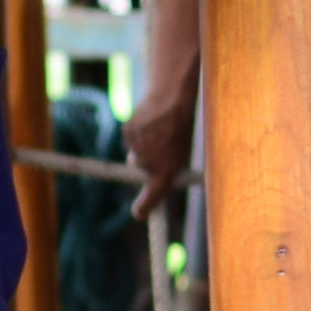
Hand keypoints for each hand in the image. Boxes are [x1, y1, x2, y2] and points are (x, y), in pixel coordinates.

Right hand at [125, 78, 194, 220]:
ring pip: (135, 150)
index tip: (138, 214)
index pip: (153, 197)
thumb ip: (169, 165)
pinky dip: (138, 130)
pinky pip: (131, 136)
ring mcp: (135, 149)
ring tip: (160, 127)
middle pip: (140, 167)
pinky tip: (150, 118)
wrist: (171, 97)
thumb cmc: (183, 125)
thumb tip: (154, 176)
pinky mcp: (127, 133)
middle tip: (161, 143)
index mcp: (167, 171)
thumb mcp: (183, 150)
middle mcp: (148, 164)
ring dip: (144, 142)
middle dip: (146, 159)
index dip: (145, 207)